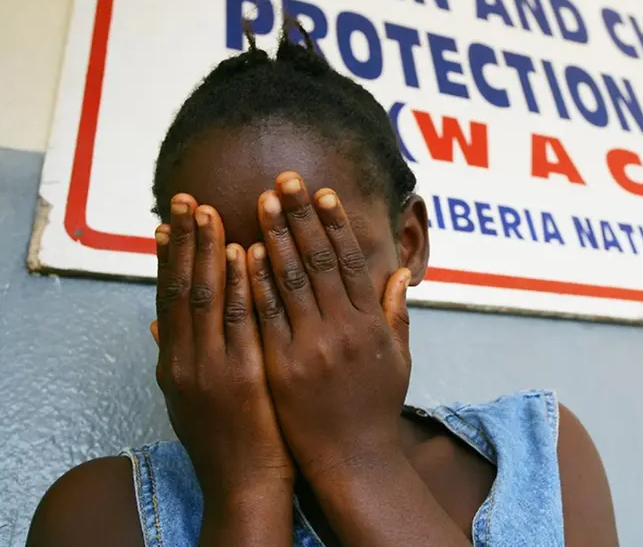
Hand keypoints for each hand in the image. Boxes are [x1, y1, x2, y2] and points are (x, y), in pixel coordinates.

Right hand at [153, 194, 294, 501]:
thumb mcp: (190, 398)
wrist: (244, 484)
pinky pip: (240, 320)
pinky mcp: (240, 376)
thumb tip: (155, 325)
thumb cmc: (227, 438)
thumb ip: (175, 356)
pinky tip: (244, 253)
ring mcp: (210, 367)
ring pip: (205, 297)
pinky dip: (240, 283)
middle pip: (179, 288)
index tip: (169, 220)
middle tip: (185, 199)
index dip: (168, 257)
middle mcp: (184, 360)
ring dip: (208, 251)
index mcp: (173, 362)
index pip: (167, 298)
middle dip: (183, 241)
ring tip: (210, 212)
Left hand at [245, 172, 411, 477]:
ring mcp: (311, 347)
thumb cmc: (375, 410)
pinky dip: (254, 282)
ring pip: (289, 281)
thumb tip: (400, 274)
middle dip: (301, 216)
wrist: (353, 462)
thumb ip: (396, 314)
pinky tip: (243, 253)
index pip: (351, 263)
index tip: (322, 194)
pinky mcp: (282, 366)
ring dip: (274, 236)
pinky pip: (265, 316)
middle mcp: (343, 330)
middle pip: (318, 261)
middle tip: (286, 180)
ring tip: (262, 201)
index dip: (335, 225)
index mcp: (371, 325)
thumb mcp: (398, 359)